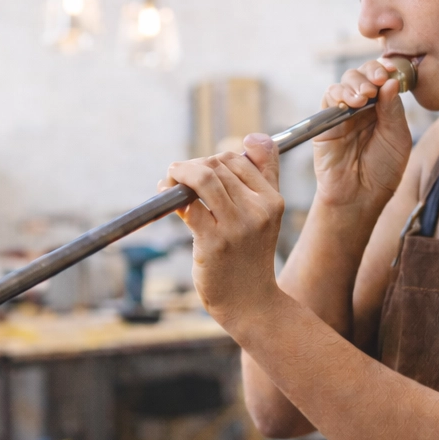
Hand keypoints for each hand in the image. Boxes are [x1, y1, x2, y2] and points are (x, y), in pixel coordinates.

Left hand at [164, 137, 283, 331]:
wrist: (250, 302)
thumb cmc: (250, 257)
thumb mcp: (265, 215)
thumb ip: (263, 176)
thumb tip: (251, 136)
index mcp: (273, 199)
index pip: (238, 158)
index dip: (211, 159)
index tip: (197, 171)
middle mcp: (258, 210)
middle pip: (218, 165)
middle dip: (191, 166)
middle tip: (176, 175)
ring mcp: (237, 227)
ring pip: (204, 179)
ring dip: (179, 173)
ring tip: (169, 180)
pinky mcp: (214, 243)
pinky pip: (189, 206)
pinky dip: (172, 196)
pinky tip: (166, 199)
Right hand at [311, 59, 411, 214]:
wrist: (360, 195)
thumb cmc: (382, 170)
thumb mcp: (397, 138)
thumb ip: (392, 109)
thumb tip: (390, 81)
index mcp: (384, 108)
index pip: (383, 78)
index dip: (385, 69)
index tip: (391, 70)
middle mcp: (363, 107)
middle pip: (363, 74)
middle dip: (370, 72)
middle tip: (377, 82)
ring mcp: (344, 112)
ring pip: (345, 81)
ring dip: (355, 83)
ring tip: (364, 97)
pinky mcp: (326, 121)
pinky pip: (329, 97)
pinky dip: (339, 94)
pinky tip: (350, 103)